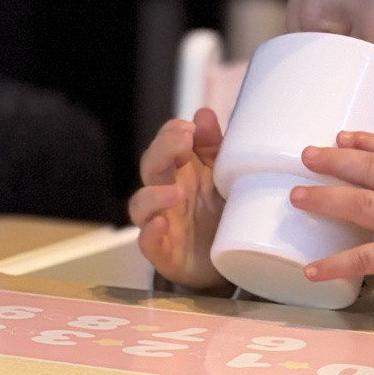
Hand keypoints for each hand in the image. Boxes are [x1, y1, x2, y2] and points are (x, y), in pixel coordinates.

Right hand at [128, 109, 231, 290]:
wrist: (233, 259)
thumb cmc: (221, 212)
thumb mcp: (224, 176)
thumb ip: (215, 147)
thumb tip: (203, 115)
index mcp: (181, 170)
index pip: (166, 143)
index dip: (171, 133)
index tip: (188, 129)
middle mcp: (165, 193)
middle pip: (150, 167)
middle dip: (162, 151)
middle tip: (182, 142)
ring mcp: (161, 223)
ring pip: (140, 205)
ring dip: (155, 196)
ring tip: (177, 192)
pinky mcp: (163, 254)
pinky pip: (147, 243)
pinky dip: (150, 234)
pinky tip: (160, 225)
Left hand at [291, 132, 373, 305]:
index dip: (367, 142)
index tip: (342, 136)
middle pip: (371, 169)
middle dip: (336, 160)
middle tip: (306, 155)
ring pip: (359, 203)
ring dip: (324, 199)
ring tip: (295, 197)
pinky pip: (360, 259)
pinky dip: (333, 265)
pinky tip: (309, 270)